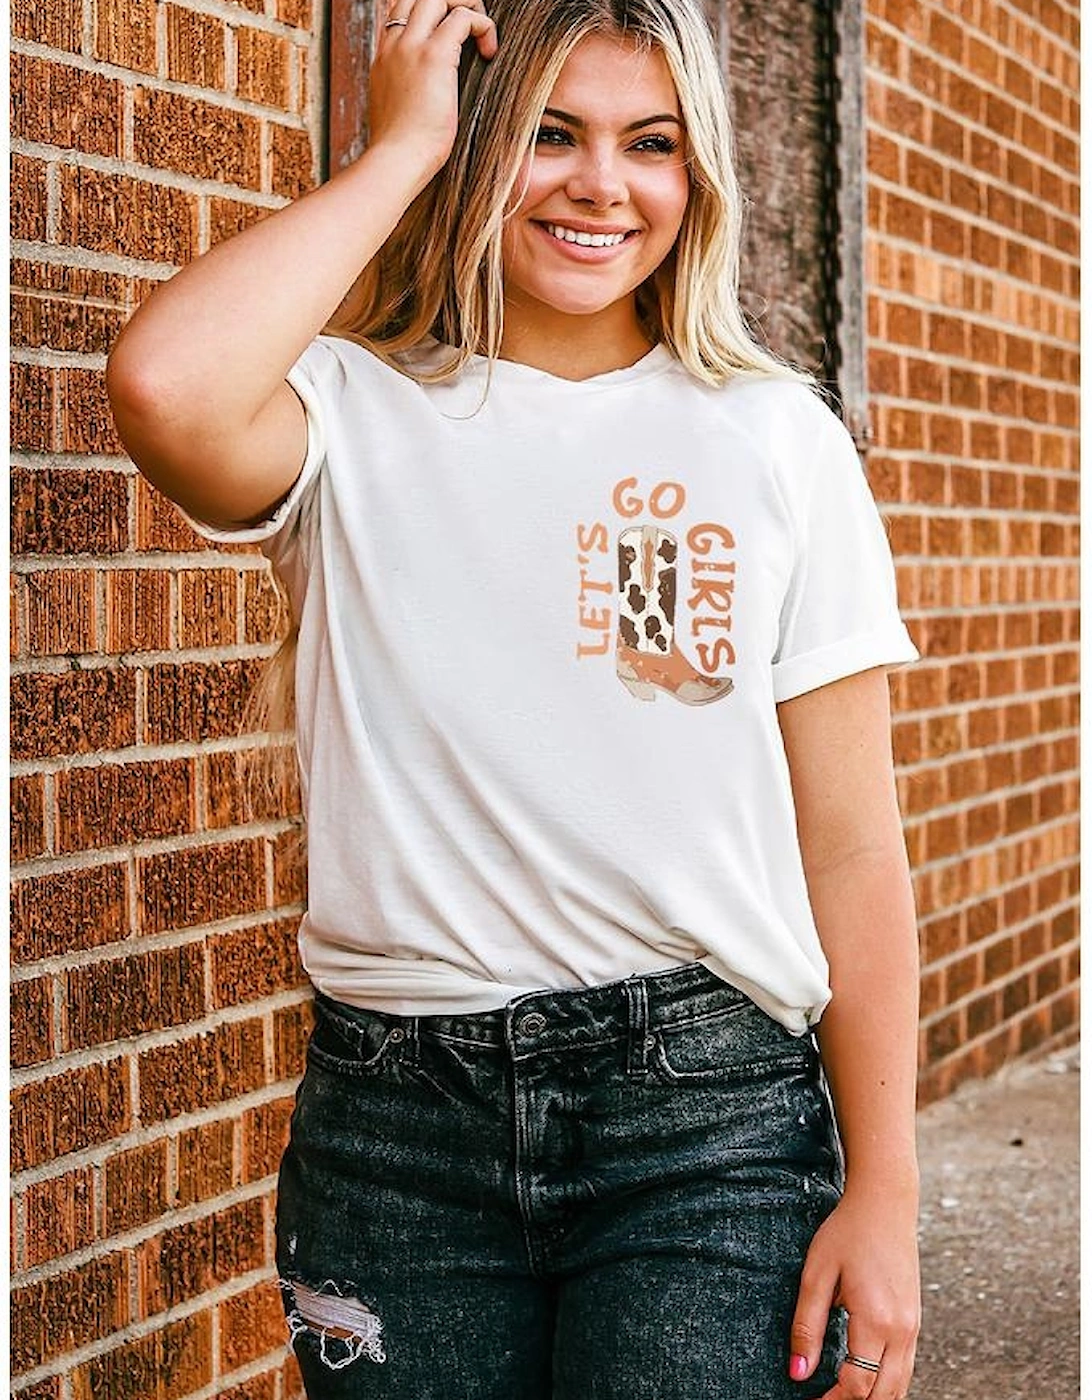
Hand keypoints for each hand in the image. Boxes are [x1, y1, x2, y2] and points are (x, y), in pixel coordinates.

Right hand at [368, 0, 498, 185]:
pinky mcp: (434, 56)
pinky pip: (463, 18)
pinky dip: (482, 26)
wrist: (396, 162)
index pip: (400, 12)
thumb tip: (426, 103)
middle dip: (449, 4)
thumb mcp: (398, 115)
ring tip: (481, 36)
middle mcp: (395, 46)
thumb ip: (408, 96)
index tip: (449, 35)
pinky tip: (489, 52)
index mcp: (385, 58)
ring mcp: (411, 47)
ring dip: (466, 7)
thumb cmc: (401, 152)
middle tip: (470, 30)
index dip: (427, 14)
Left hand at [788, 1186, 920, 1398]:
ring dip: (872, 1398)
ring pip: (900, 1387)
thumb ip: (806, 1326)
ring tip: (840, 1393)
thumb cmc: (847, 1232)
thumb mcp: (817, 1274)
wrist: (885, 1203)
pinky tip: (863, 1377)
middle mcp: (902, 1331)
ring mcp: (913, 1328)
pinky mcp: (915, 1321)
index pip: (857, 1386)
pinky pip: (906, 1368)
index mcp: (876, 1322)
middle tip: (823, 1399)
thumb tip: (797, 1373)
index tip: (808, 1399)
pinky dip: (886, 1383)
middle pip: (882, 1396)